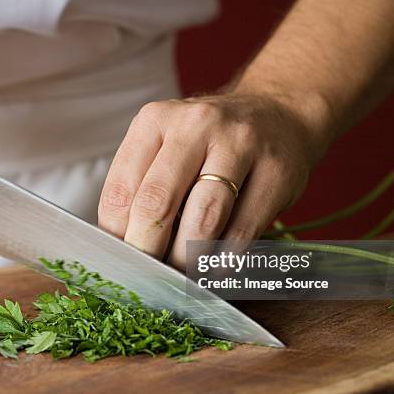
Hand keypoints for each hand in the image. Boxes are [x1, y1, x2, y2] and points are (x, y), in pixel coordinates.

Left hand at [98, 93, 329, 268]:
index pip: (120, 190)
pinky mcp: (276, 172)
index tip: (122, 262)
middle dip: (148, 252)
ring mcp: (240, 145)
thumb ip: (142, 186)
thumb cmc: (210, 142)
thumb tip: (123, 247)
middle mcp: (195, 126)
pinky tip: (213, 269)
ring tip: (180, 277)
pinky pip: (242, 231)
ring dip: (186, 261)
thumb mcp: (167, 146)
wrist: (277, 114)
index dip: (116, 237)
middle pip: (157, 203)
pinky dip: (222, 259)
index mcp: (155, 120)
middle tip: (147, 279)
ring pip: (203, 220)